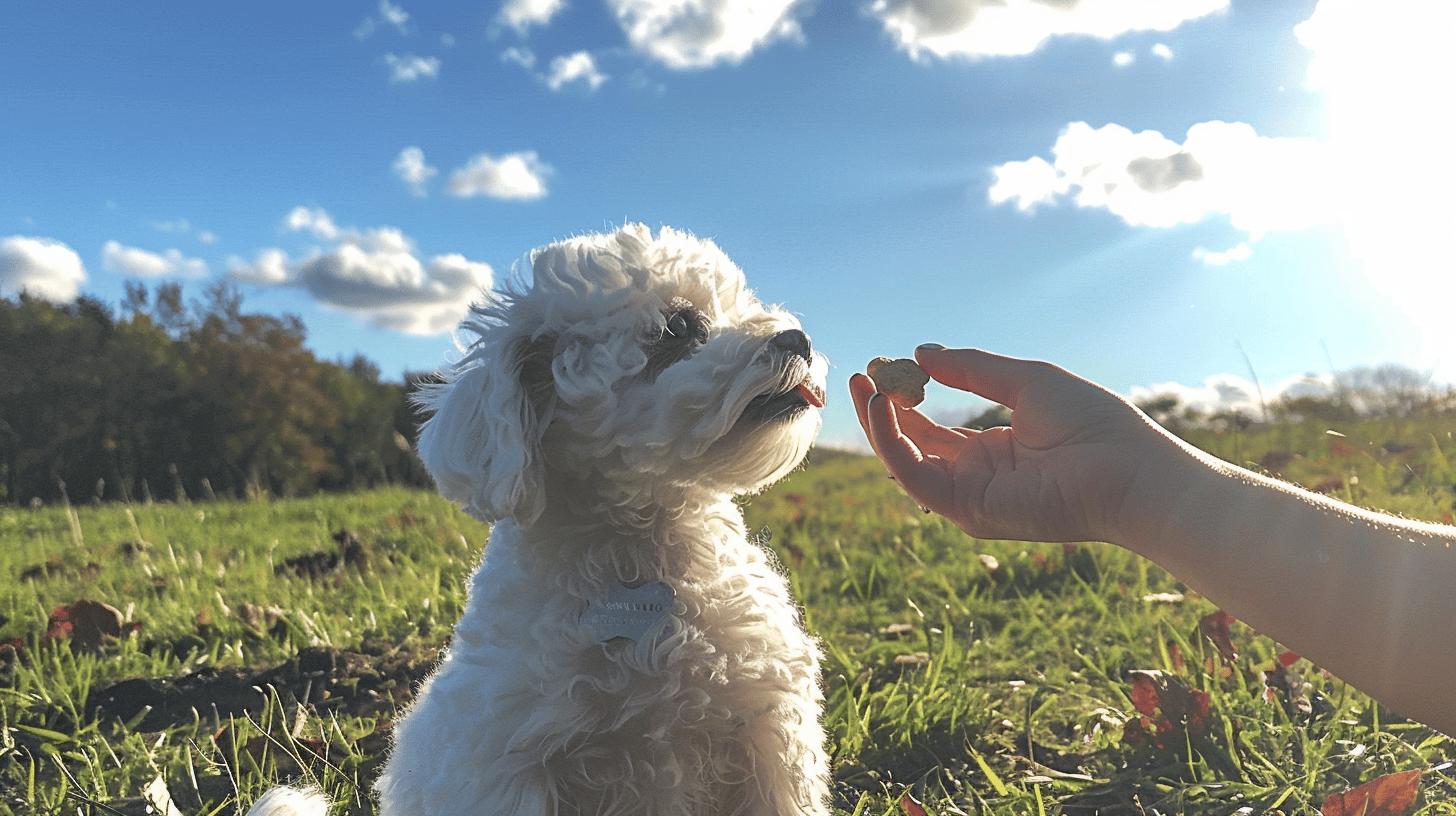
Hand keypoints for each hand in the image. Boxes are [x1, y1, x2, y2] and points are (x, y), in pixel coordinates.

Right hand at [850, 346, 1186, 543]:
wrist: (1128, 468)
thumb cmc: (1092, 423)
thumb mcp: (1025, 381)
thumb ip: (972, 368)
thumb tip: (921, 352)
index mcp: (995, 450)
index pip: (935, 430)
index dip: (906, 401)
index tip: (886, 369)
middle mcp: (978, 477)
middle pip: (913, 447)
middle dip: (882, 412)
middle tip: (861, 376)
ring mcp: (971, 497)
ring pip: (906, 463)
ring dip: (879, 425)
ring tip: (866, 386)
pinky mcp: (969, 510)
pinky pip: (915, 477)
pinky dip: (892, 443)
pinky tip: (886, 406)